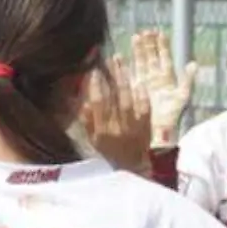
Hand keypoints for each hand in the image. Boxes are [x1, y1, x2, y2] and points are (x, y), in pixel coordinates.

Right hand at [81, 56, 152, 172]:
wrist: (133, 168)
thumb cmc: (109, 152)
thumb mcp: (92, 139)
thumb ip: (86, 120)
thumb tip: (79, 99)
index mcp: (101, 131)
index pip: (97, 104)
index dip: (96, 86)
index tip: (94, 71)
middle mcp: (117, 129)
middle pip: (114, 98)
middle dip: (112, 76)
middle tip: (110, 59)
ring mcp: (133, 128)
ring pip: (128, 100)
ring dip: (125, 79)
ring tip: (121, 62)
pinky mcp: (147, 127)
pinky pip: (144, 108)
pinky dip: (141, 94)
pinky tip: (138, 80)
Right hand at [131, 30, 196, 144]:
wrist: (158, 131)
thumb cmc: (171, 115)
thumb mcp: (182, 97)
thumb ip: (187, 80)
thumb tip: (194, 64)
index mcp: (167, 78)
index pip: (164, 57)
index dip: (162, 45)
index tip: (158, 32)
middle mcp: (155, 78)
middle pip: (151, 57)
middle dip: (147, 44)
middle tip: (143, 32)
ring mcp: (144, 83)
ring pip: (140, 63)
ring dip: (137, 51)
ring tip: (134, 37)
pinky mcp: (134, 89)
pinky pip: (129, 74)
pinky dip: (124, 66)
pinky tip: (119, 57)